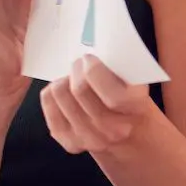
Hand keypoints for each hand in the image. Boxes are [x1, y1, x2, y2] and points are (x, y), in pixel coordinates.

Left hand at [40, 55, 156, 154]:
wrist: (133, 139)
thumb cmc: (132, 101)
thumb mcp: (137, 84)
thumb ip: (121, 68)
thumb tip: (91, 42)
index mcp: (134, 109)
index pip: (110, 91)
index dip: (94, 69)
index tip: (90, 59)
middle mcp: (113, 129)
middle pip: (79, 89)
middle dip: (76, 68)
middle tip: (79, 63)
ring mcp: (90, 139)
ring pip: (60, 95)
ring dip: (63, 80)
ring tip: (73, 78)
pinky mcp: (70, 143)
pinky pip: (48, 104)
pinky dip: (52, 92)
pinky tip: (65, 92)